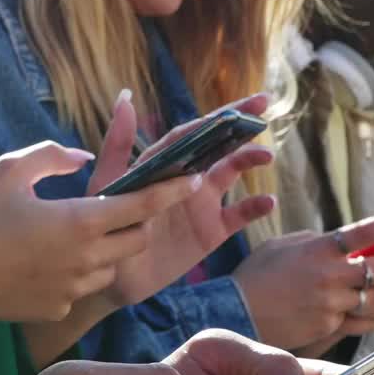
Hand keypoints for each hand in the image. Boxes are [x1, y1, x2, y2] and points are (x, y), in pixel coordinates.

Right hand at [0, 138, 199, 326]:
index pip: (142, 204)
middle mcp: (85, 258)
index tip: (195, 178)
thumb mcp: (11, 169)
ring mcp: (74, 289)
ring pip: (113, 264)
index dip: (172, 190)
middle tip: (120, 205)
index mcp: (79, 220)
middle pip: (138, 239)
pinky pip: (85, 286)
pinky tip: (47, 260)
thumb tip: (84, 156)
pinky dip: (79, 271)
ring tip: (75, 232)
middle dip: (139, 221)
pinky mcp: (59, 310)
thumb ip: (54, 155)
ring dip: (109, 247)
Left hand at [89, 92, 275, 305]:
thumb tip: (126, 98)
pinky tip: (269, 202)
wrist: (111, 276)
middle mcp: (186, 176)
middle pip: (218, 143)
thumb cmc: (104, 225)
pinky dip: (254, 208)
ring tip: (266, 156)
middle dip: (241, 125)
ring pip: (231, 172)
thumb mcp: (108, 183)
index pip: (195, 131)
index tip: (241, 101)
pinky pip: (238, 215)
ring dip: (248, 160)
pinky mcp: (211, 231)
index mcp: (164, 161)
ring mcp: (201, 202)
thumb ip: (119, 143)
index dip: (218, 114)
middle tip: (264, 105)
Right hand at [233, 206, 373, 352]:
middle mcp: (331, 275)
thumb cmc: (261, 272)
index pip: (369, 231)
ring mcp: (332, 304)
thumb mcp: (289, 244)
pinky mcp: (331, 327)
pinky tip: (362, 306)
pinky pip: (365, 321)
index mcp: (321, 247)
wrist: (237, 310)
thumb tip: (353, 244)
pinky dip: (371, 314)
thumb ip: (323, 242)